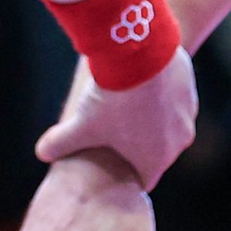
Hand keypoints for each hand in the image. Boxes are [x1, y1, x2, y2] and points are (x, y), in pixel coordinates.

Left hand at [31, 50, 200, 189]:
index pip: (142, 180)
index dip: (125, 175)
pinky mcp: (189, 87)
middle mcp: (179, 141)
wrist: (139, 51)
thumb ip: (60, 143)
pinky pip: (173, 98)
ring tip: (125, 104)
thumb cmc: (112, 96)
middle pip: (156, 151)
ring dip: (150, 119)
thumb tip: (41, 154)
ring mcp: (187, 113)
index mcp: (156, 159)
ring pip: (167, 124)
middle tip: (113, 134)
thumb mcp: (81, 123)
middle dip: (137, 146)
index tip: (110, 166)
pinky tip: (140, 84)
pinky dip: (160, 95)